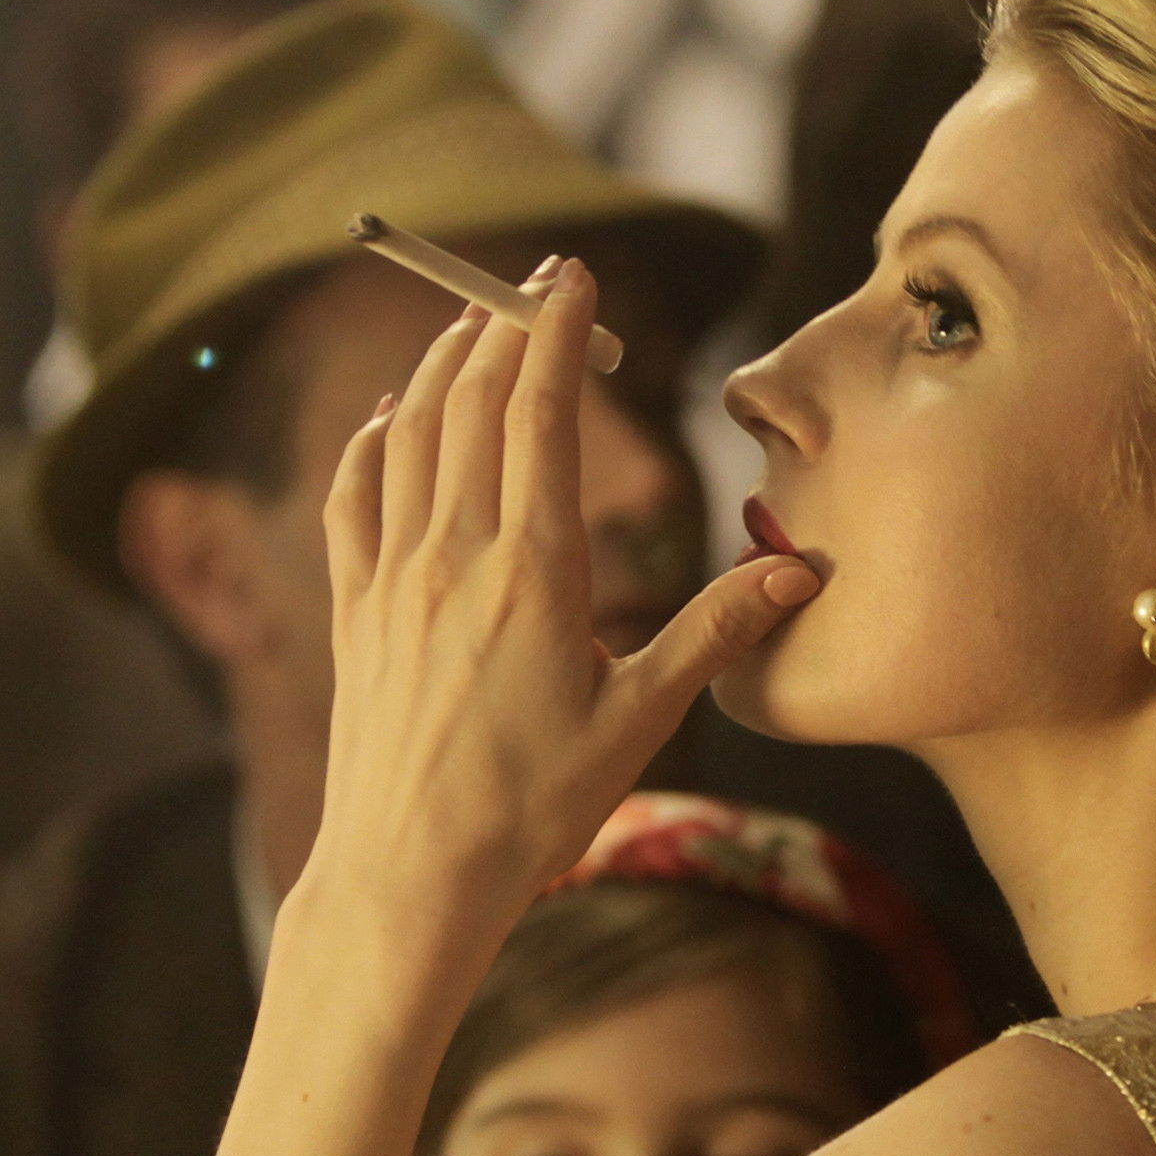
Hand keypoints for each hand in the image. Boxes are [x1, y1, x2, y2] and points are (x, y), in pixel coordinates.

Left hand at [304, 255, 822, 928]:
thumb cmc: (534, 811)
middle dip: (505, 325)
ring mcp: (393, 581)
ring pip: (408, 436)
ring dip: (439, 366)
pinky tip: (385, 418)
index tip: (576, 276)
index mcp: (534, 572)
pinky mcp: (354, 614)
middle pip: (473, 403)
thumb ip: (717, 632)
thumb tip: (803, 573)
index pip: (541, 415)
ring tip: (470, 324)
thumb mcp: (645, 720)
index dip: (558, 332)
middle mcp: (454, 557)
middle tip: (539, 280)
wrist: (410, 879)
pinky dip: (369, 441)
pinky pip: (352, 498)